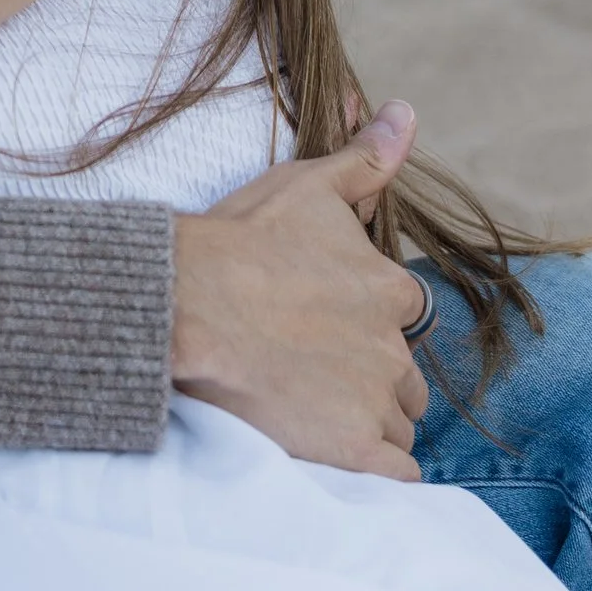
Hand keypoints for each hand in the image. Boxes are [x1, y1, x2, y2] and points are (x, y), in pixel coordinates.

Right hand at [173, 103, 431, 478]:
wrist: (185, 304)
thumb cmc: (237, 242)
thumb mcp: (303, 187)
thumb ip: (364, 159)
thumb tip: (406, 112)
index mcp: (390, 289)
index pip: (402, 320)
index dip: (364, 328)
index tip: (317, 328)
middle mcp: (395, 348)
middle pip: (404, 380)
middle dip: (369, 381)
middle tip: (308, 375)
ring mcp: (376, 402)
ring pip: (396, 426)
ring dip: (364, 424)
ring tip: (306, 413)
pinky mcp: (355, 452)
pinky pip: (395, 478)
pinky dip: (372, 473)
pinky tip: (331, 455)